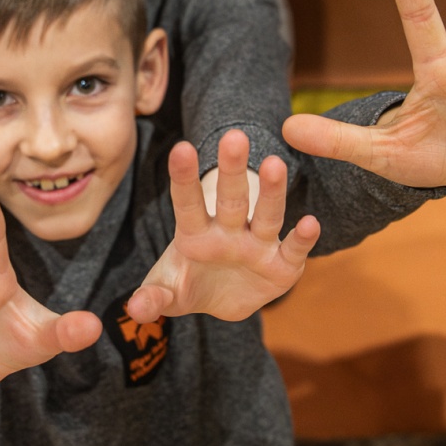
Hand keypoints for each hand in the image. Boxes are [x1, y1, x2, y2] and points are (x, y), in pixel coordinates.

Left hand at [126, 131, 319, 323]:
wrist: (222, 301)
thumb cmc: (189, 285)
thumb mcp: (168, 294)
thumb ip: (153, 298)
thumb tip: (134, 309)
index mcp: (196, 232)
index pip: (187, 203)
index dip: (184, 178)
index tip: (180, 149)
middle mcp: (229, 231)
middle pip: (231, 199)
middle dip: (232, 169)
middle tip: (234, 136)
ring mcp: (258, 245)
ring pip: (265, 215)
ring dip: (271, 192)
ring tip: (275, 164)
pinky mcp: (282, 265)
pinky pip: (293, 250)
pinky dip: (302, 239)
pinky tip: (310, 223)